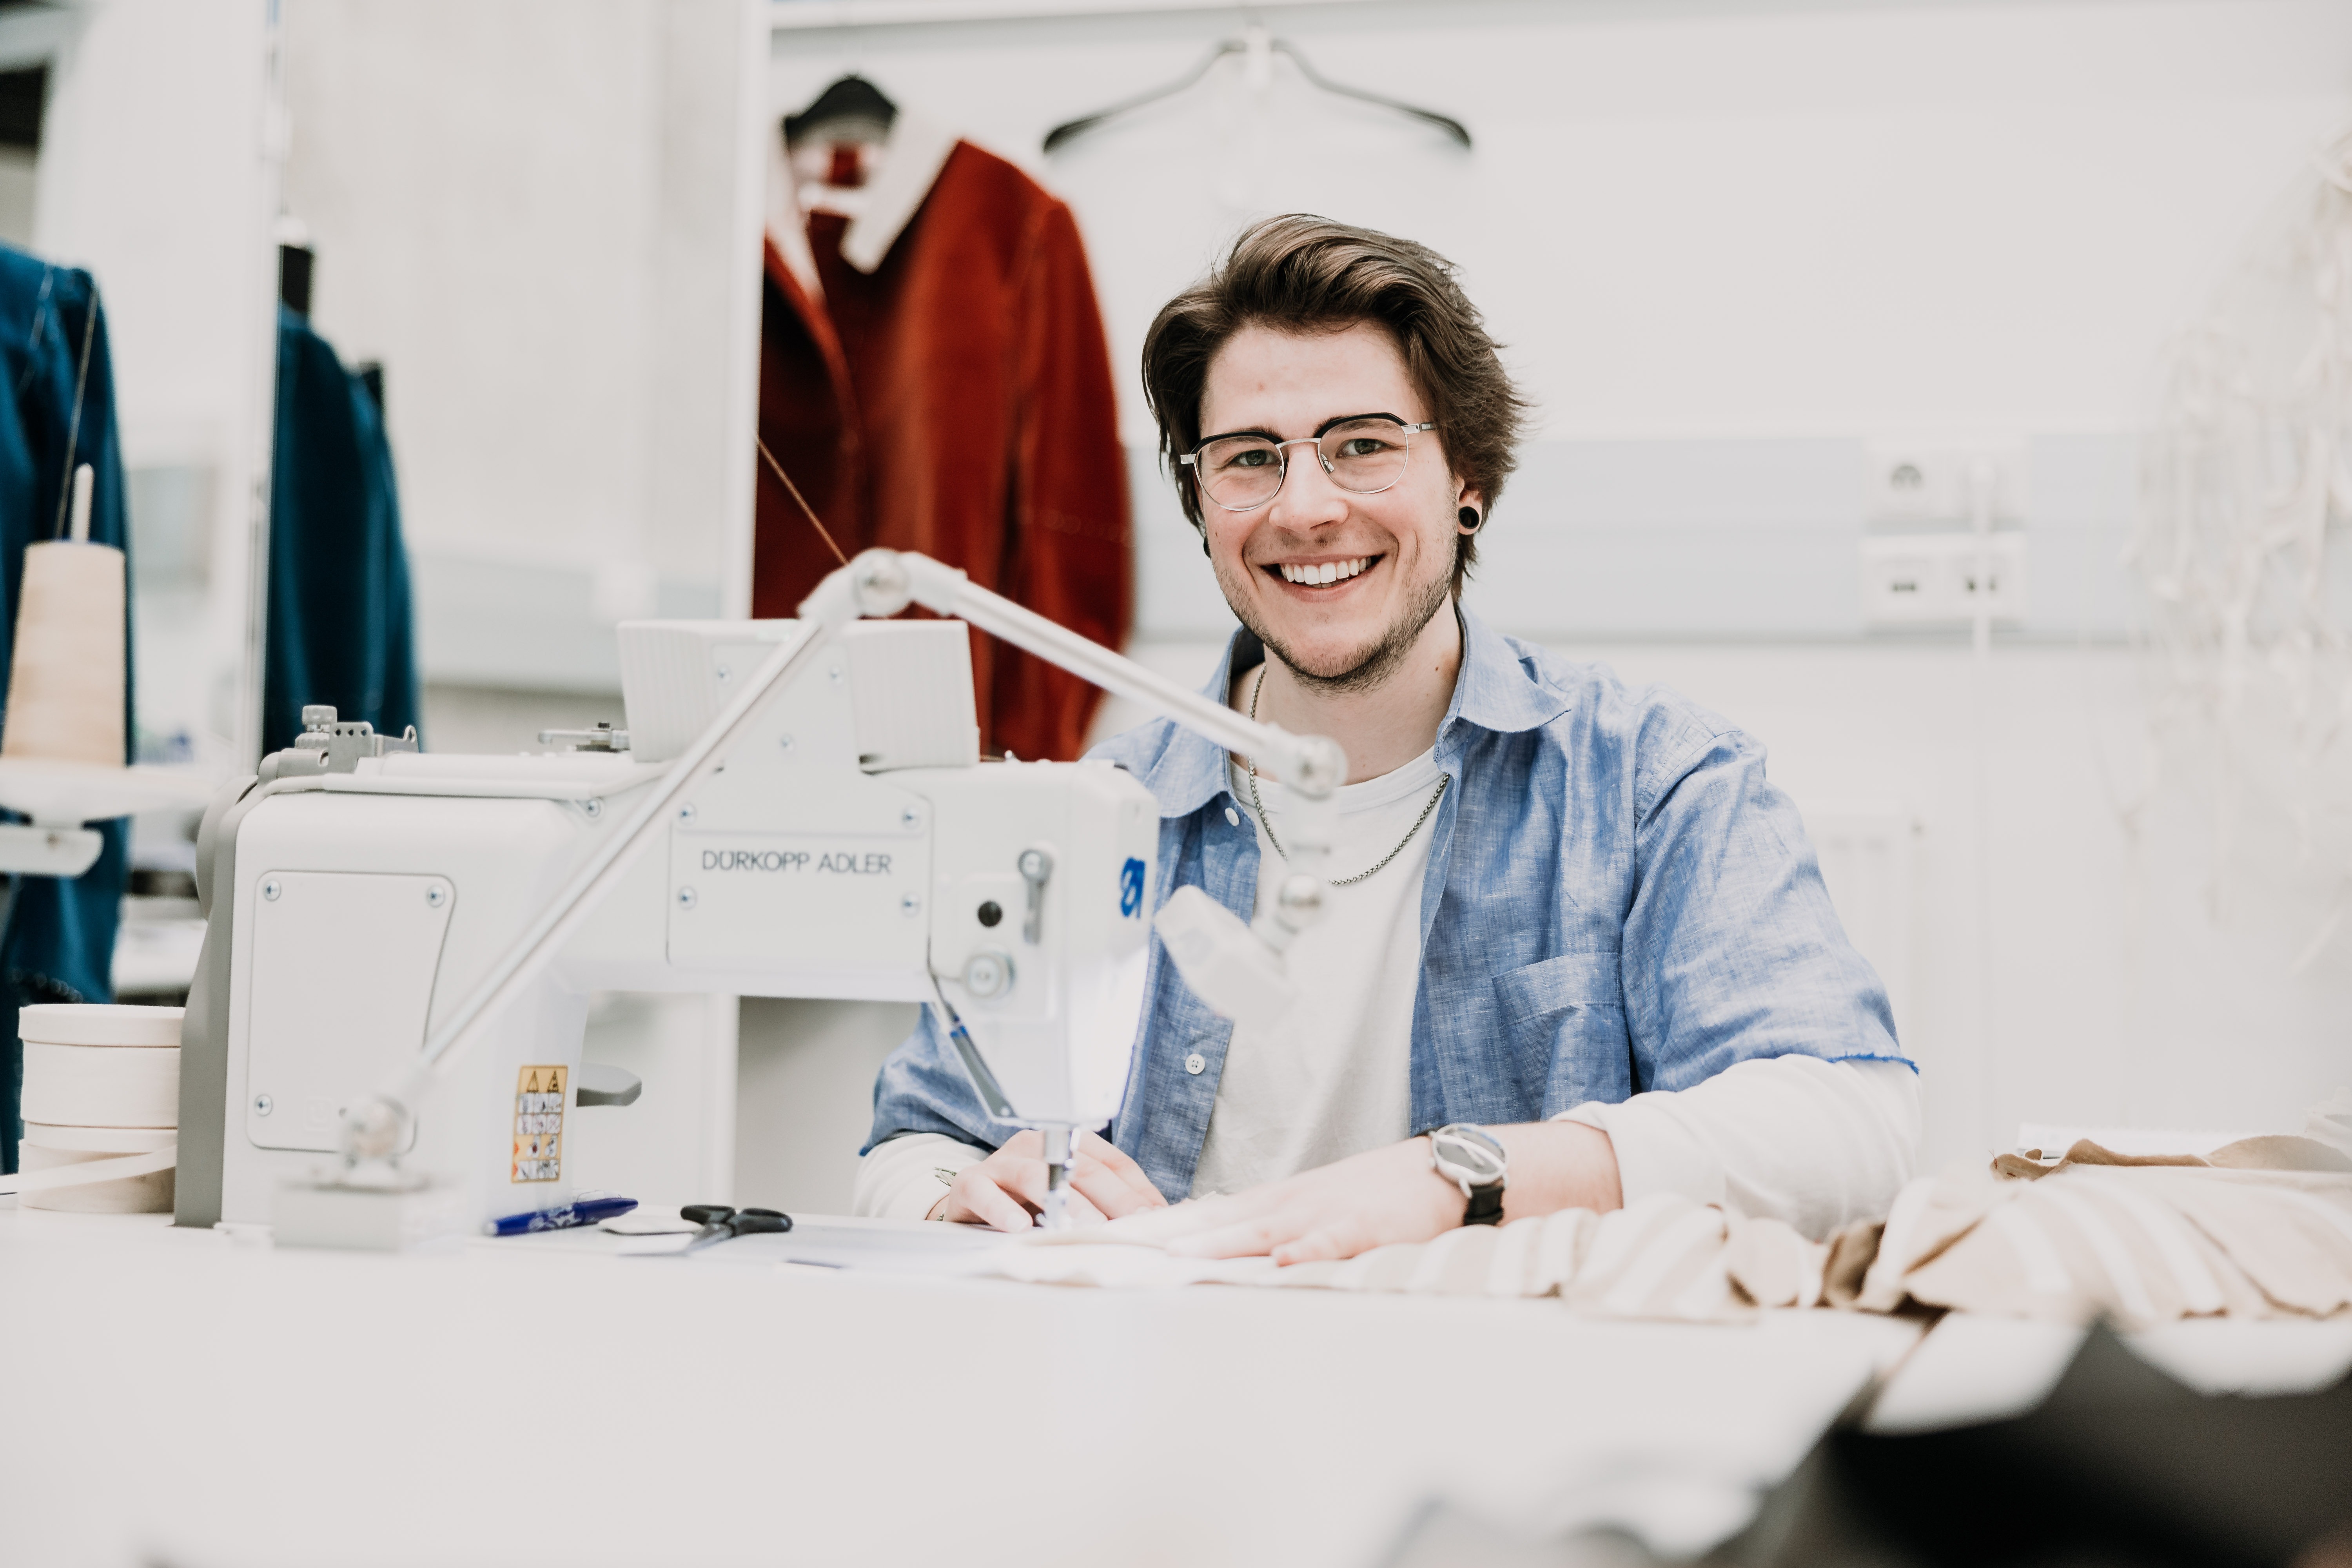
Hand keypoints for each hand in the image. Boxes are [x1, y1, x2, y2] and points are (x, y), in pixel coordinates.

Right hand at [928, 1129, 1169, 1230]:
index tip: (1155, 1217)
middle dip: (1112, 1199)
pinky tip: (1020, 1228)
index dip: (1136, 1189)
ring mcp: (1003, 1162)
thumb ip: (1106, 1205)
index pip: (1112, 1161)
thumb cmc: (1027, 1204)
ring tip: (1083, 1227)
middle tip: (1130, 1225)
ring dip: (1065, 1204)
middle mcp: (1037, 1146)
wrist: (969, 1207)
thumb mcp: (1071, 1200)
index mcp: (1067, 1144)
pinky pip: (987, 1193)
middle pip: (1082, 1167)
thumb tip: (1154, 1220)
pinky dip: (1004, 1211)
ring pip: (1038, 1176)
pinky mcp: (971, 1183)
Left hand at [1093, 1122, 1620, 1264]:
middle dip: (1168, 1236)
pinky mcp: (1367, 1225)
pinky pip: (1332, 1239)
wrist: (1445, 1170)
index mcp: (1275, 1201)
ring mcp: (1327, 1212)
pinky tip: (1283, 1260)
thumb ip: (1266, 1228)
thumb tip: (1218, 1251)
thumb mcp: (1313, 1205)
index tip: (1109, 1240)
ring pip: (1264, 1227)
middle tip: (1119, 1249)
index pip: (1202, 1213)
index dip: (1155, 1227)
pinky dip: (1307, 1250)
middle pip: (1218, 1219)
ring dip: (1221, 1243)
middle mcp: (1291, 1203)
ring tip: (1179, 1257)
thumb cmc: (1378, 1194)